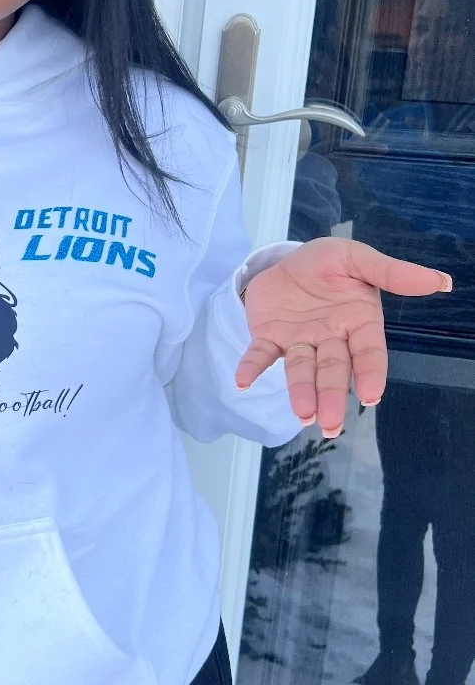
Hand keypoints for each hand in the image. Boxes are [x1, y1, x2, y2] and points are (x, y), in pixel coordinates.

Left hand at [237, 238, 451, 437]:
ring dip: (300, 392)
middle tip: (330, 425)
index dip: (370, 374)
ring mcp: (299, 341)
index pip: (368, 353)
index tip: (370, 396)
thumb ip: (392, 272)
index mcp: (358, 322)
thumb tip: (441, 282)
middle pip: (333, 371)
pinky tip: (243, 381)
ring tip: (303, 415)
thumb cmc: (328, 264)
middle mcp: (330, 338)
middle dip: (332, 396)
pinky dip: (252, 367)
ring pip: (300, 370)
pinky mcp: (269, 338)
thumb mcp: (357, 258)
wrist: (287, 259)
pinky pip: (260, 355)